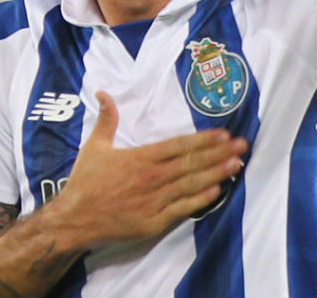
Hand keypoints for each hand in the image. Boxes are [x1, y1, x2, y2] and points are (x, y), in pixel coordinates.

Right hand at [55, 91, 247, 247]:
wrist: (73, 220)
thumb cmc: (85, 182)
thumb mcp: (95, 147)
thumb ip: (106, 120)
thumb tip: (104, 93)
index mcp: (141, 158)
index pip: (179, 146)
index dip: (204, 139)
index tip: (224, 134)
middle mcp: (152, 177)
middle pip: (192, 163)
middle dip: (220, 153)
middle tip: (243, 145)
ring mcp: (154, 201)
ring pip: (191, 184)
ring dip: (217, 173)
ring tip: (237, 164)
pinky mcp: (153, 222)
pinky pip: (182, 209)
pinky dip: (200, 200)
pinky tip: (217, 191)